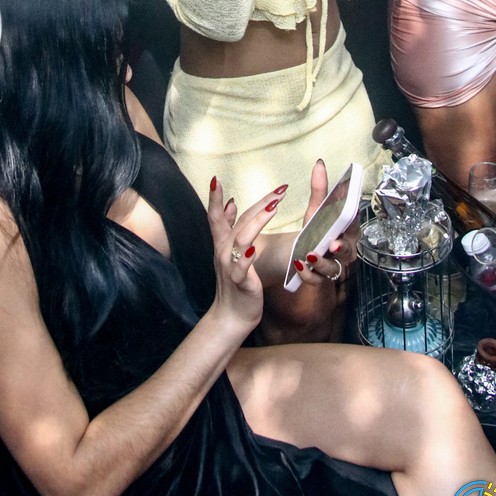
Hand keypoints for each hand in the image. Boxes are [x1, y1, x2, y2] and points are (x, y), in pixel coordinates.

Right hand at [207, 180, 288, 332]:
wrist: (231, 316)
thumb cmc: (235, 282)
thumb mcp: (230, 252)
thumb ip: (229, 227)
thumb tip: (230, 202)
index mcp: (222, 243)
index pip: (216, 216)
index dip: (214, 198)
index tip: (215, 178)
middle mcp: (223, 251)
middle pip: (239, 222)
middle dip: (259, 204)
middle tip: (281, 190)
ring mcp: (230, 266)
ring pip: (241, 238)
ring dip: (257, 221)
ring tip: (275, 208)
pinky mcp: (240, 282)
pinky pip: (242, 267)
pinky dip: (247, 256)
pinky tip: (255, 247)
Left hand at [290, 159, 358, 287]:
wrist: (300, 250)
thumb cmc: (316, 229)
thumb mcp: (316, 209)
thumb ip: (319, 189)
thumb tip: (319, 163)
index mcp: (347, 231)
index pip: (353, 226)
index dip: (352, 224)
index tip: (349, 218)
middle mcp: (343, 251)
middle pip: (348, 252)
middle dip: (341, 249)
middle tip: (333, 244)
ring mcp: (332, 266)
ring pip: (333, 269)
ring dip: (322, 263)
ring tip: (309, 255)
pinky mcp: (318, 278)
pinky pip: (316, 281)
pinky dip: (308, 275)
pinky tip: (298, 266)